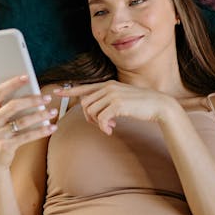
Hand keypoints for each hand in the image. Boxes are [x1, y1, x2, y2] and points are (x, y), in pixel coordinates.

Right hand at [0, 75, 57, 168]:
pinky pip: (27, 136)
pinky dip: (41, 131)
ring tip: (53, 111)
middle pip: (13, 106)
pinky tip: (52, 127)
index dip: (13, 83)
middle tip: (47, 97)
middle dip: (32, 100)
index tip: (27, 76)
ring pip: (23, 121)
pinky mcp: (7, 146)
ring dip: (40, 115)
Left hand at [55, 81, 176, 134]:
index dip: (69, 90)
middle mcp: (108, 87)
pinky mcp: (117, 104)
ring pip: (91, 111)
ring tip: (109, 127)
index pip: (84, 87)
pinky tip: (112, 130)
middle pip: (85, 103)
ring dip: (97, 123)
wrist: (158, 105)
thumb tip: (95, 112)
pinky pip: (101, 118)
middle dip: (89, 117)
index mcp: (108, 85)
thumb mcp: (121, 99)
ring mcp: (112, 95)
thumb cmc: (140, 104)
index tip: (56, 92)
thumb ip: (108, 101)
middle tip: (101, 125)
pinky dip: (104, 127)